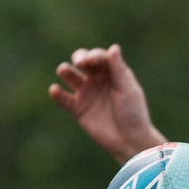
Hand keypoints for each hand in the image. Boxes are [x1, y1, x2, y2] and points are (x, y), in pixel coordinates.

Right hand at [49, 43, 166, 161]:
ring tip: (63, 70)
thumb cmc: (133, 113)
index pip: (99, 58)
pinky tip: (55, 90)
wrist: (129, 141)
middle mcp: (97, 80)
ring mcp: (87, 94)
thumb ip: (118, 70)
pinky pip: (64, 99)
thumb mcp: (127, 90)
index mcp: (112, 73)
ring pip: (71, 77)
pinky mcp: (78, 109)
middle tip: (79, 62)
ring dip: (66, 71)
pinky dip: (58, 94)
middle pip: (83, 62)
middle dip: (79, 58)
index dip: (94, 56)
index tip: (91, 60)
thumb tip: (113, 47)